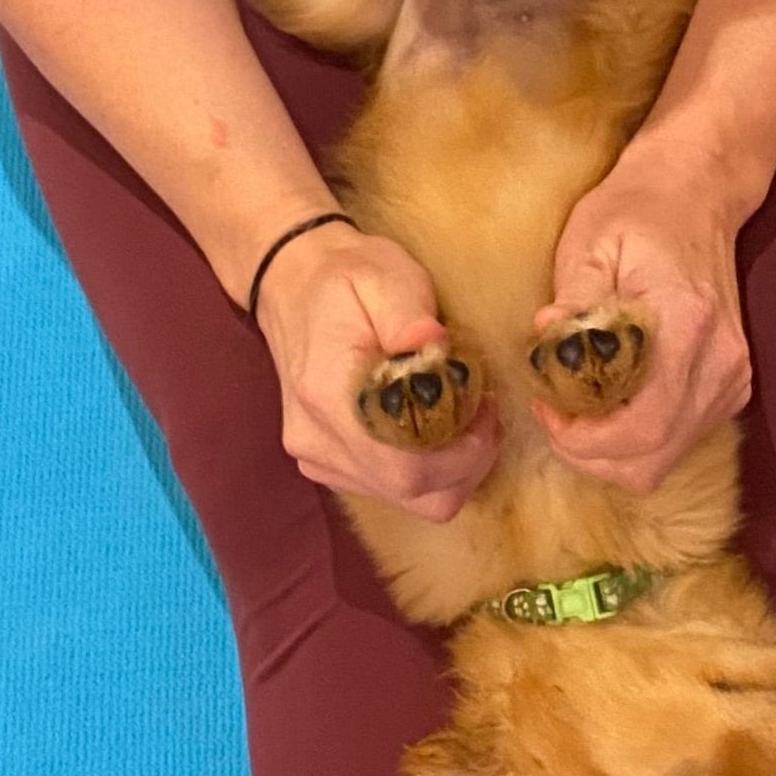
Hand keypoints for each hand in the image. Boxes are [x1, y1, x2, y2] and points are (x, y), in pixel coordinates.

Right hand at [254, 223, 500, 520]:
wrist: (290, 282)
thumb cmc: (345, 277)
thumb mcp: (385, 276)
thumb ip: (410, 314)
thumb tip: (436, 348)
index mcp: (329, 396)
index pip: (406, 466)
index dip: (463, 453)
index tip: (485, 407)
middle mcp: (318, 440)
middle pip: (413, 494)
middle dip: (467, 464)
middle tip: (486, 414)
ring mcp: (317, 458)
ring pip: (407, 499)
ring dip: (452, 469)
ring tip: (465, 418)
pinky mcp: (324, 464)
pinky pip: (389, 490)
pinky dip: (426, 470)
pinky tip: (433, 428)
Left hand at [535, 141, 750, 493]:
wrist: (699, 193)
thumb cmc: (637, 211)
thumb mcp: (590, 244)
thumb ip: (572, 303)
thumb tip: (548, 348)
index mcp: (686, 325)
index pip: (640, 426)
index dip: (582, 439)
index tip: (546, 408)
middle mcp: (720, 363)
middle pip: (650, 460)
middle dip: (590, 454)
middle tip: (553, 416)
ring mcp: (732, 380)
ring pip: (662, 461)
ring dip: (610, 453)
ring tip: (575, 411)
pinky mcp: (730, 388)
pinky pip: (677, 443)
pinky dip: (636, 441)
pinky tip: (609, 405)